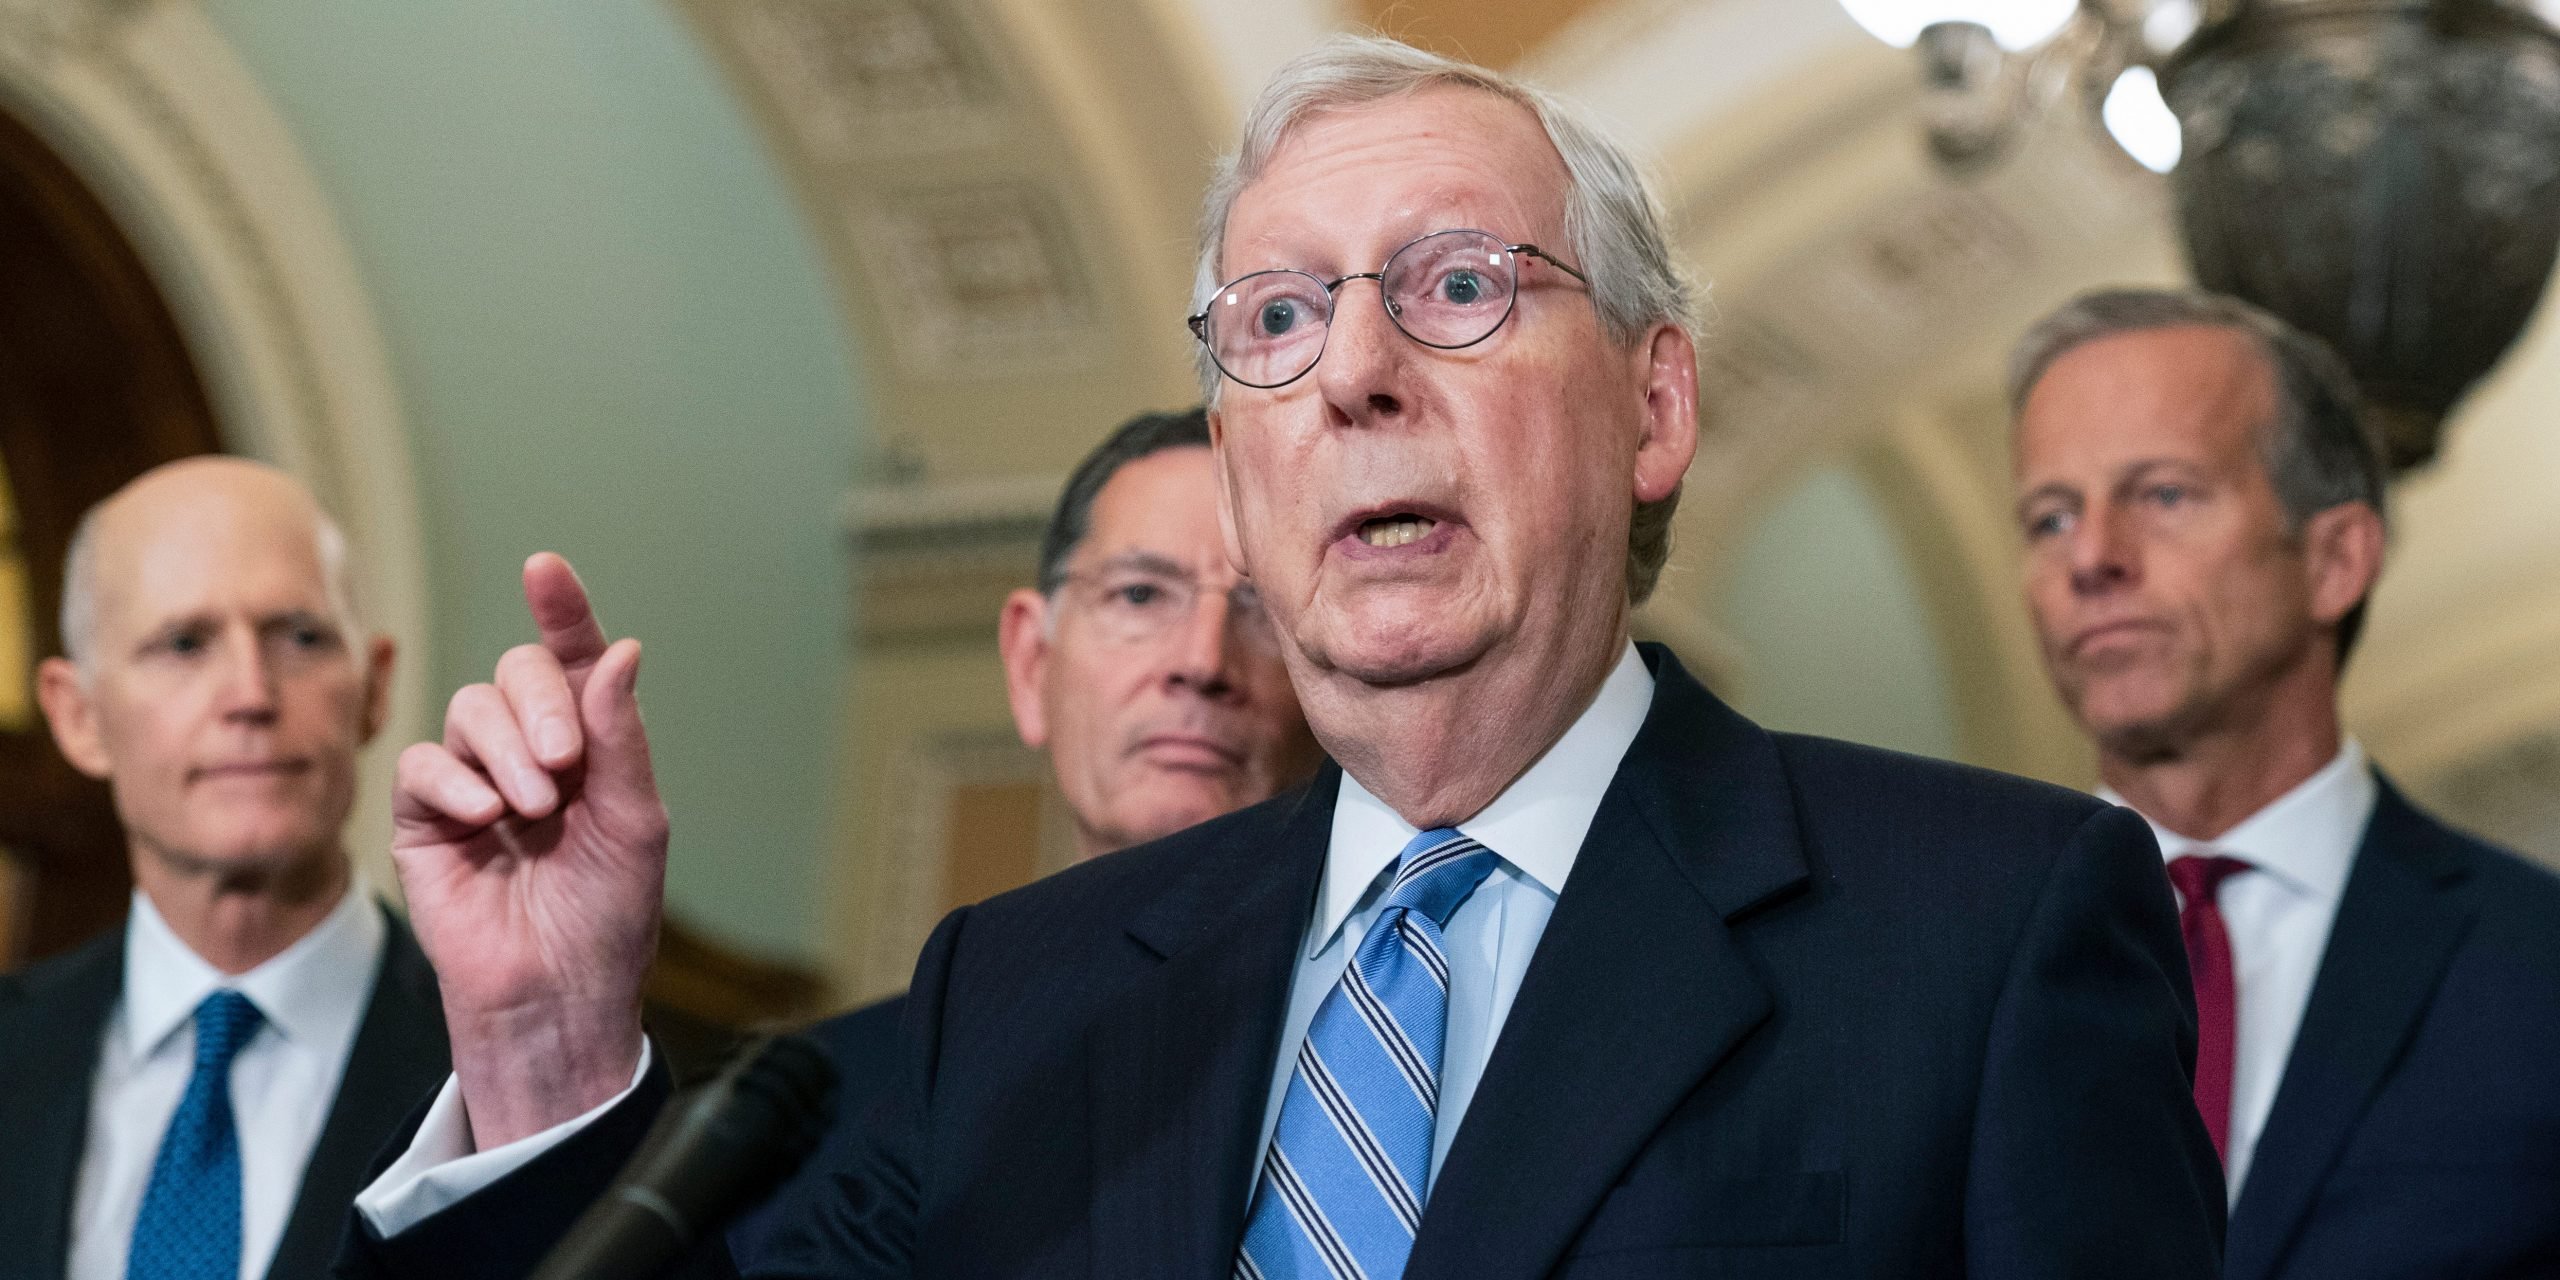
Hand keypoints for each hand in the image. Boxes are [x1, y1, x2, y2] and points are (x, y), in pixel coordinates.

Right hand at [392, 553, 669, 1148]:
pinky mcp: (425, 821)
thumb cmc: (607, 918)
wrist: (559, 996)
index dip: (563, 611)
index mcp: (590, 746)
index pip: (573, 661)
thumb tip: (621, 649)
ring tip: (533, 812)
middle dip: (540, 705)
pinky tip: (486, 821)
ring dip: (504, 750)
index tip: (546, 569)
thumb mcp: (634, 822)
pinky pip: (423, 767)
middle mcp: (530, 752)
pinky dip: (454, 783)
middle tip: (565, 767)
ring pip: (468, 709)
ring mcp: (475, 782)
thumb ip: (620, 736)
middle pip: (516, 672)